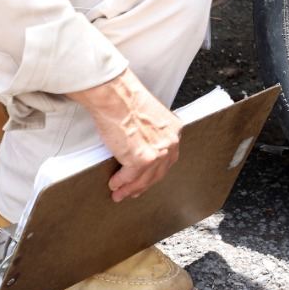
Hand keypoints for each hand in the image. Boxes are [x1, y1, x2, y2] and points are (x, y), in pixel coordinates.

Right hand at [67, 68, 181, 201]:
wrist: (117, 95)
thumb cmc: (127, 100)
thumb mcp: (150, 116)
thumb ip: (152, 132)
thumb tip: (140, 146)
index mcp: (174, 130)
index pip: (168, 157)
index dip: (156, 171)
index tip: (147, 178)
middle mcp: (170, 143)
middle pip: (158, 172)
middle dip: (144, 184)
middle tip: (133, 192)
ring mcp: (157, 153)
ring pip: (144, 179)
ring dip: (130, 189)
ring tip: (120, 194)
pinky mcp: (141, 160)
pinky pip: (128, 177)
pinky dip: (120, 183)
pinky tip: (114, 184)